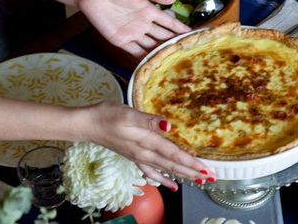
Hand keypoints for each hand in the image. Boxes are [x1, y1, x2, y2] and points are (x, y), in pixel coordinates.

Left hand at [76, 0, 189, 57]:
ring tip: (174, 62)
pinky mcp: (120, 40)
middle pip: (162, 36)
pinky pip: (134, 51)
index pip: (169, 22)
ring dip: (160, 53)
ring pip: (151, 45)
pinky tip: (153, 65)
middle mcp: (143, 24)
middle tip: (187, 53)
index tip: (193, 35)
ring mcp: (132, 33)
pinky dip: (144, 58)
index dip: (180, 28)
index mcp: (149, 10)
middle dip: (174, 43)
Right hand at [82, 102, 214, 189]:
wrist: (88, 124)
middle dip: (192, 172)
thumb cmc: (108, 115)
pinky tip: (170, 184)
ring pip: (165, 169)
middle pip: (172, 165)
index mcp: (146, 142)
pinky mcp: (133, 155)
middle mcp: (144, 152)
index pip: (173, 155)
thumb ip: (149, 121)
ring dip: (182, 175)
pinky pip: (152, 171)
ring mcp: (138, 156)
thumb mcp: (129, 114)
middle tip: (210, 177)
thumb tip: (169, 126)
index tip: (206, 169)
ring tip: (197, 181)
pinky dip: (163, 178)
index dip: (191, 162)